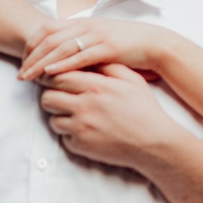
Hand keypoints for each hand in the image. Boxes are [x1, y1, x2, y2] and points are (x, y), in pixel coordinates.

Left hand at [20, 18, 168, 81]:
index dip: (31, 45)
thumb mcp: (99, 41)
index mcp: (82, 22)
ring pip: (61, 47)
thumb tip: (58, 56)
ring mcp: (97, 35)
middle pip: (49, 38)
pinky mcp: (109, 47)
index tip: (22, 62)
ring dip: (42, 63)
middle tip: (20, 75)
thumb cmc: (127, 47)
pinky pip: (81, 55)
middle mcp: (87, 26)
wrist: (155, 45)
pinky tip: (51, 74)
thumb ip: (80, 44)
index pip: (46, 29)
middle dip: (31, 57)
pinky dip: (63, 64)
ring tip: (29, 78)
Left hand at [39, 64, 175, 168]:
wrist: (154, 143)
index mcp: (96, 86)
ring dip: (59, 115)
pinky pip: (63, 137)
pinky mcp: (81, 145)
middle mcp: (84, 106)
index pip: (58, 77)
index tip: (51, 77)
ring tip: (71, 114)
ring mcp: (81, 128)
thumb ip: (108, 66)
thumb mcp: (132, 80)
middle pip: (48, 98)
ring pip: (52, 119)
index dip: (50, 76)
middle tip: (57, 95)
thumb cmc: (144, 109)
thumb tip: (88, 57)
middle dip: (49, 95)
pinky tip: (83, 129)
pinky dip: (69, 133)